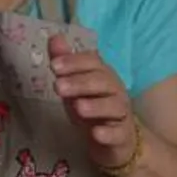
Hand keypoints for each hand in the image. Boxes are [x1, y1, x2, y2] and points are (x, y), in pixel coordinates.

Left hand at [49, 35, 138, 169]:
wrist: (116, 140)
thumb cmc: (92, 107)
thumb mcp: (74, 85)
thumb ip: (64, 63)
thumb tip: (54, 37)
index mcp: (103, 75)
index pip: (93, 62)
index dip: (74, 62)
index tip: (54, 66)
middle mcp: (115, 91)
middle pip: (102, 82)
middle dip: (80, 83)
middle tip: (58, 87)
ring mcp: (121, 114)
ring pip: (114, 106)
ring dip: (96, 106)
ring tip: (78, 107)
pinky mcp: (123, 136)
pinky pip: (118, 133)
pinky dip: (108, 133)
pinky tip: (96, 134)